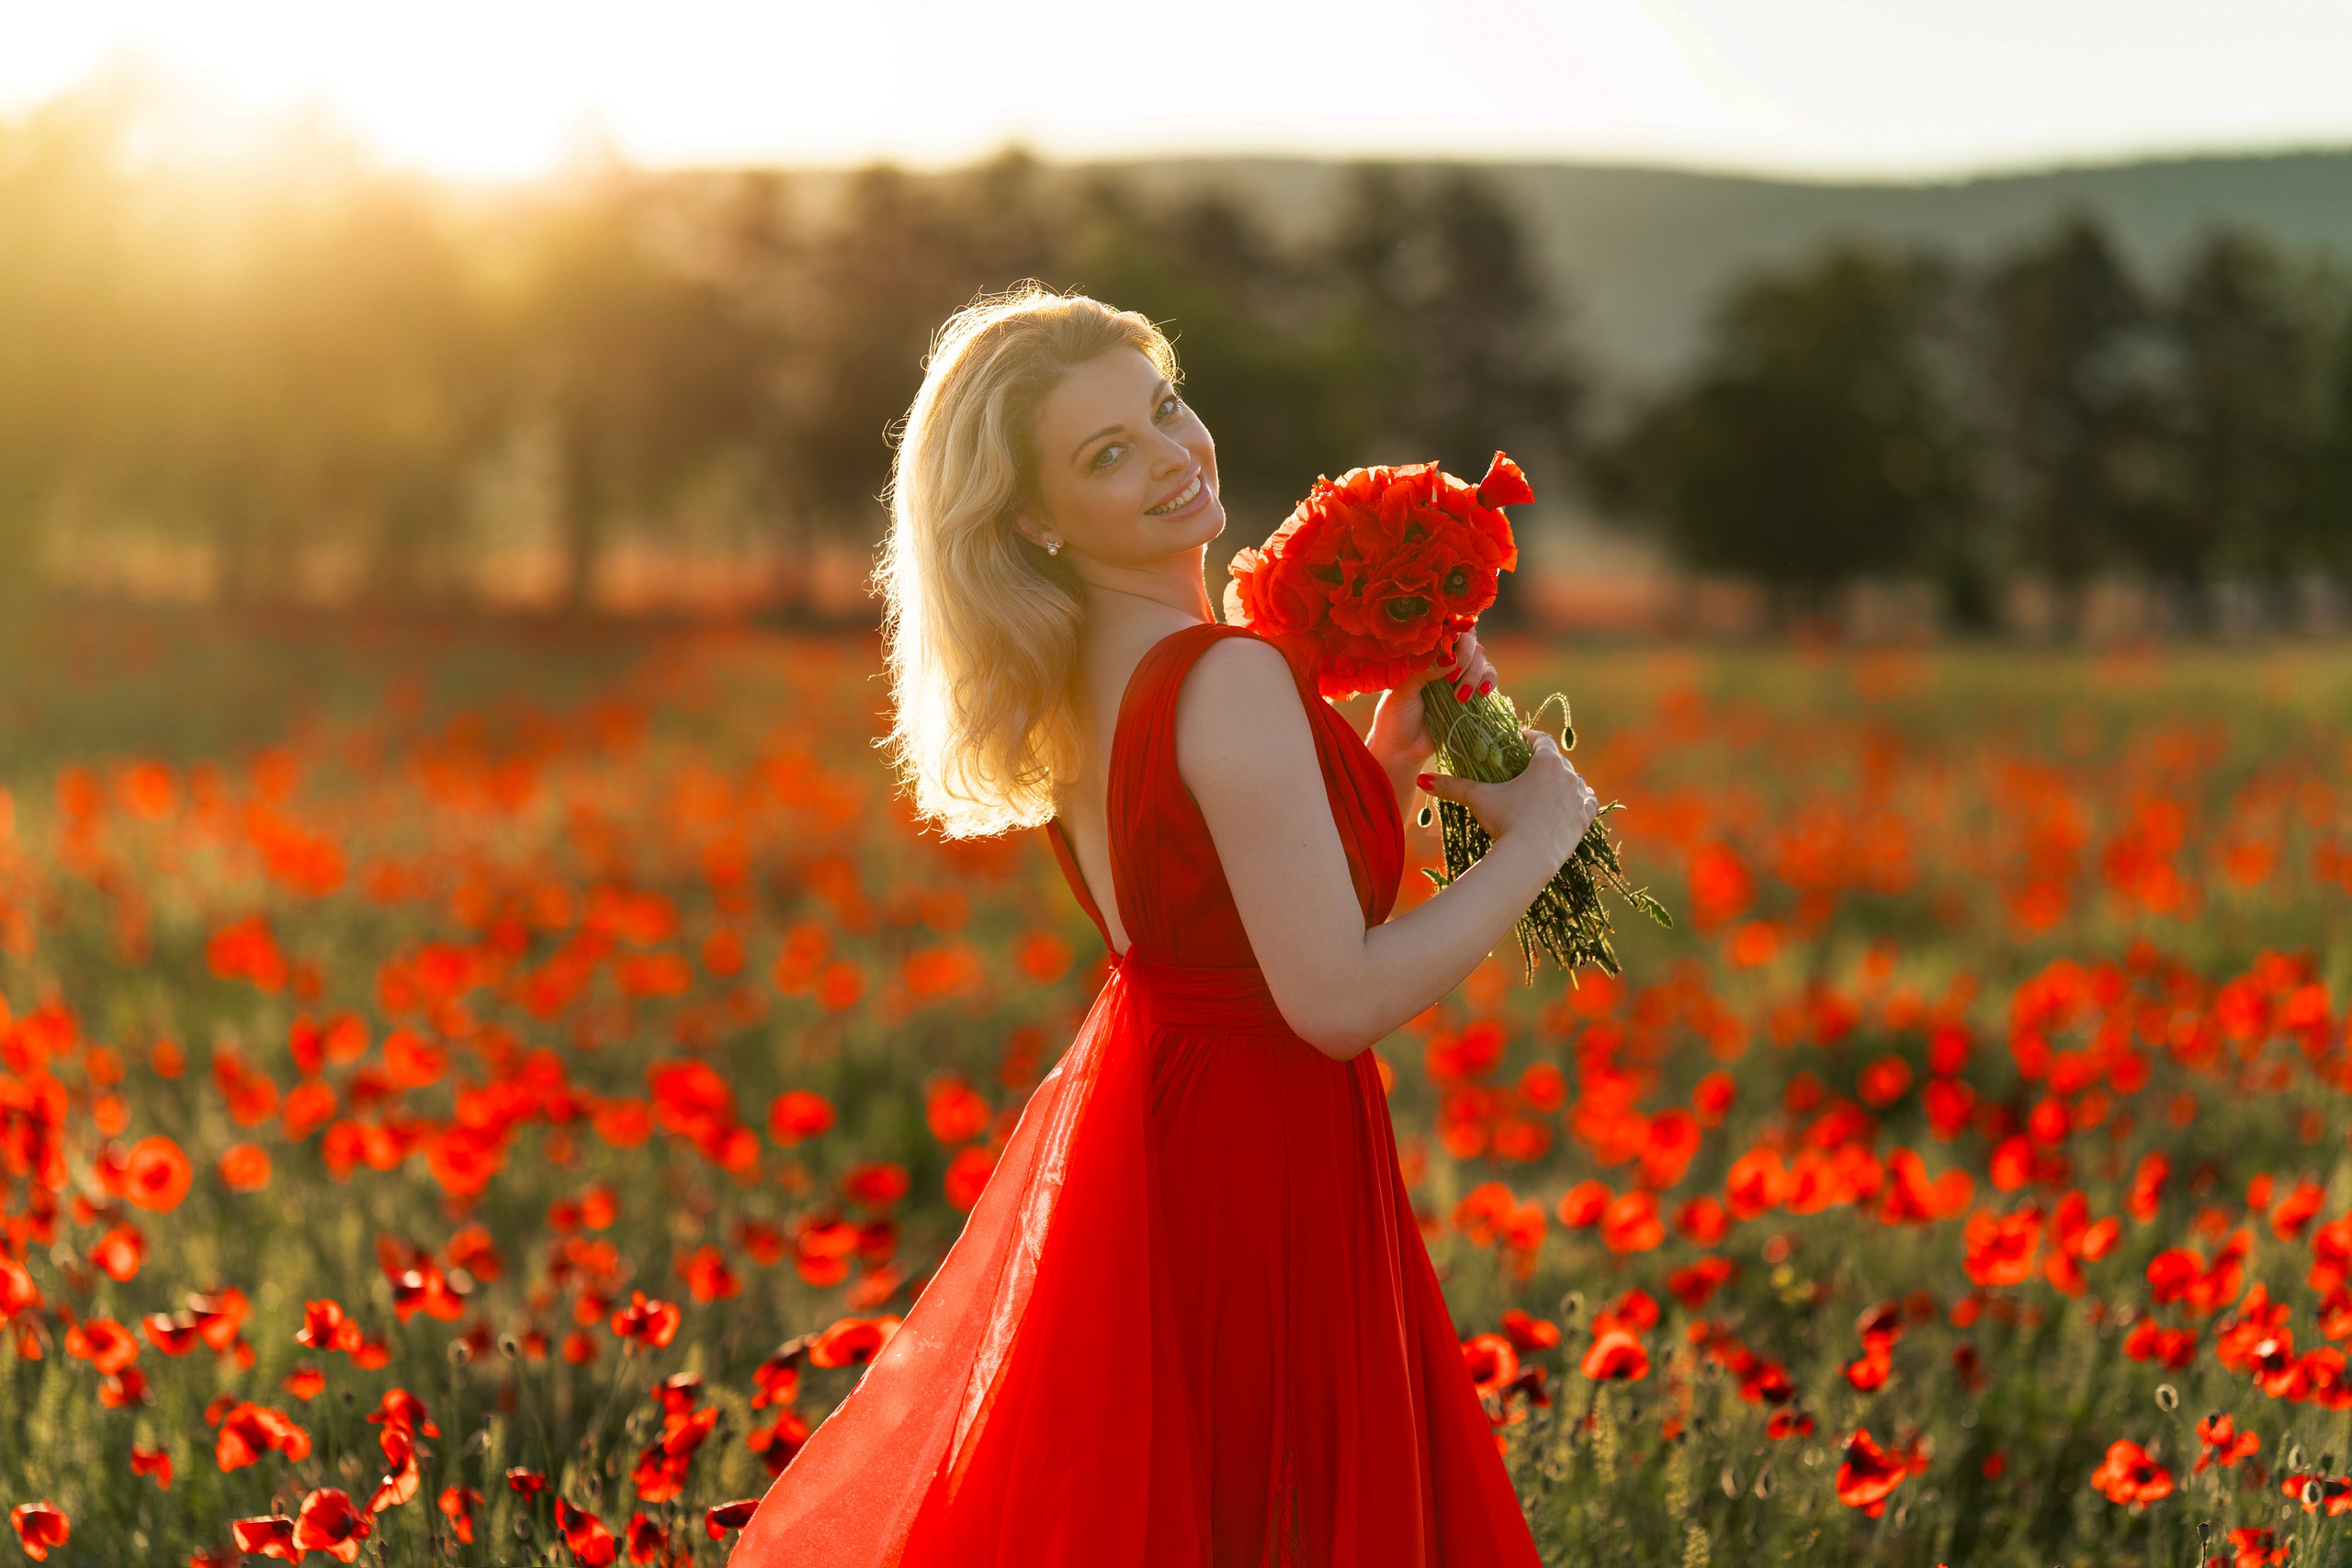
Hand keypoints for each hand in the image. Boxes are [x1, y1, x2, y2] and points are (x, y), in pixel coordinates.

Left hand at [1367, 627, 1496, 765]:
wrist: (1403, 750)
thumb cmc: (1396, 717)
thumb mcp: (1403, 691)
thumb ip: (1424, 670)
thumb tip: (1451, 658)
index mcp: (1424, 653)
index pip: (1446, 628)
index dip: (1454, 630)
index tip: (1451, 644)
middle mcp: (1443, 660)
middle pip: (1469, 639)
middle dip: (1466, 655)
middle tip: (1452, 676)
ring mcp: (1459, 675)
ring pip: (1481, 657)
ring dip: (1474, 673)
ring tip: (1459, 696)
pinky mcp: (1472, 693)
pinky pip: (1489, 678)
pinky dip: (1488, 681)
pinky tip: (1481, 693)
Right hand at [1416, 729, 1598, 869]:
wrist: (1530, 856)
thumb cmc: (1506, 820)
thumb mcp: (1479, 799)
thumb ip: (1452, 786)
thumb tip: (1422, 780)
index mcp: (1546, 762)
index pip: (1541, 740)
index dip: (1530, 737)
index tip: (1519, 739)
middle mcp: (1568, 775)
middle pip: (1558, 761)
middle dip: (1544, 762)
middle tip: (1528, 769)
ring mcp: (1580, 797)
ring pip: (1575, 781)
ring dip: (1563, 781)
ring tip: (1547, 788)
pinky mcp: (1585, 819)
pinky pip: (1588, 802)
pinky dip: (1580, 800)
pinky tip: (1571, 803)